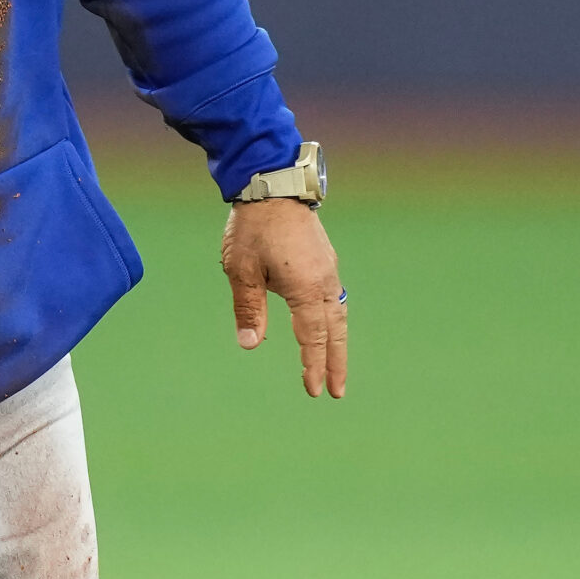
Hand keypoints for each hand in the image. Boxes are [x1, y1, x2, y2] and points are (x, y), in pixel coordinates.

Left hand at [220, 199, 346, 397]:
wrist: (272, 186)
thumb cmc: (252, 229)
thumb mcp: (241, 271)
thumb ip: (248, 309)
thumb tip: (250, 345)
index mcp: (304, 287)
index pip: (312, 337)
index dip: (313, 365)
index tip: (315, 390)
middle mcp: (323, 281)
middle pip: (334, 331)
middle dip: (335, 363)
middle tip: (337, 392)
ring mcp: (328, 269)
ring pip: (338, 315)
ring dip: (337, 344)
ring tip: (336, 368)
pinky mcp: (325, 260)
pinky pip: (334, 299)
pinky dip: (334, 321)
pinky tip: (327, 328)